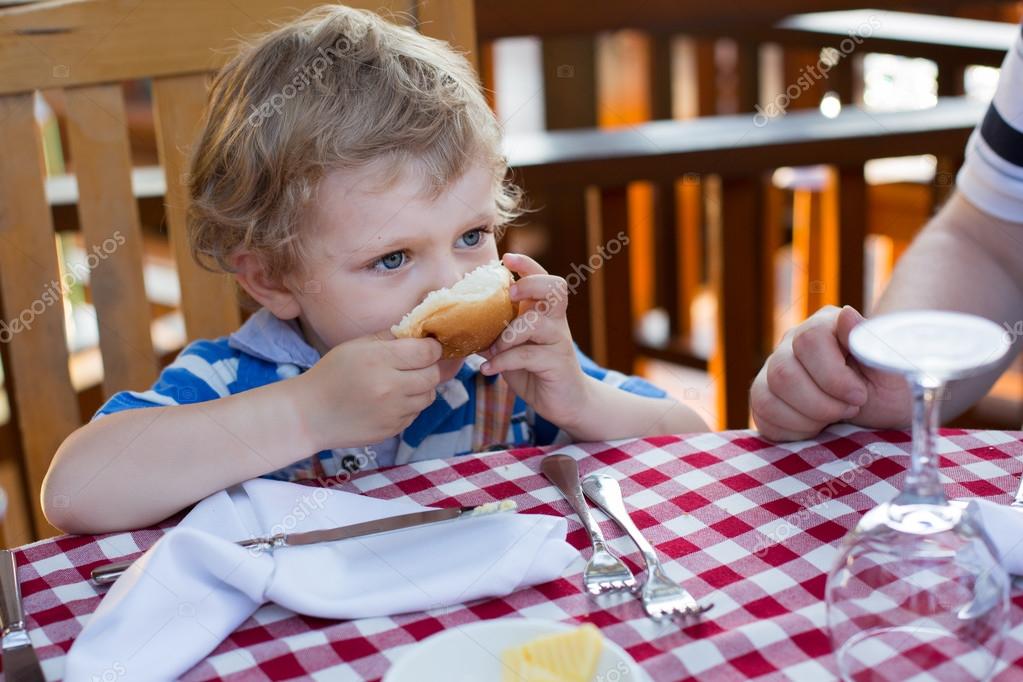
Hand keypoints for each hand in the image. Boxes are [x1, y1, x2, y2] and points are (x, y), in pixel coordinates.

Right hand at [294, 332, 443, 449]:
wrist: (310, 414)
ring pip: (428, 396)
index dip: (432, 347)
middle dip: (429, 367)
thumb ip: (391, 338)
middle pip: (433, 375)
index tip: (426, 347)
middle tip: (414, 365)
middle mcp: (390, 388)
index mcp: (379, 360)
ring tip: (399, 383)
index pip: (428, 352)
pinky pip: (415, 414)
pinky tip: (388, 401)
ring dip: (421, 388)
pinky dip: (408, 406)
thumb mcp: (356, 345)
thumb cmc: (332, 374)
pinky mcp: (392, 430)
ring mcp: (392, 413)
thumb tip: (424, 336)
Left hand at [479, 253, 589, 427]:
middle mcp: (555, 323)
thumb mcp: (510, 350)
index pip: (543, 279)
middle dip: (529, 285)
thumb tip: (460, 324)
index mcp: (544, 313)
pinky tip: (488, 370)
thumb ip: (493, 334)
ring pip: (536, 323)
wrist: (566, 402)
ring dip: (507, 334)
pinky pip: (527, 355)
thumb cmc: (536, 371)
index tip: (507, 258)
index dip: (527, 266)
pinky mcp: (557, 364)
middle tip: (509, 294)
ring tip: (492, 349)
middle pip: (554, 289)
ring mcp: (558, 342)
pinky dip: (503, 361)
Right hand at [750, 305, 911, 440]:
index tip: (859, 396)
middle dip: (820, 404)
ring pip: (766, 396)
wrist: (883, 409)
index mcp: (825, 325)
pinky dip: (792, 430)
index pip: (809, 340)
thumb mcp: (894, 367)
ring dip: (808, 419)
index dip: (833, 376)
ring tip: (835, 418)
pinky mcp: (765, 396)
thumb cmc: (891, 385)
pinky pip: (761, 416)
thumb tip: (846, 314)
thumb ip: (872, 342)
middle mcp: (791, 342)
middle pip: (782, 373)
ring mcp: (773, 368)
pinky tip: (816, 426)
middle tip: (850, 410)